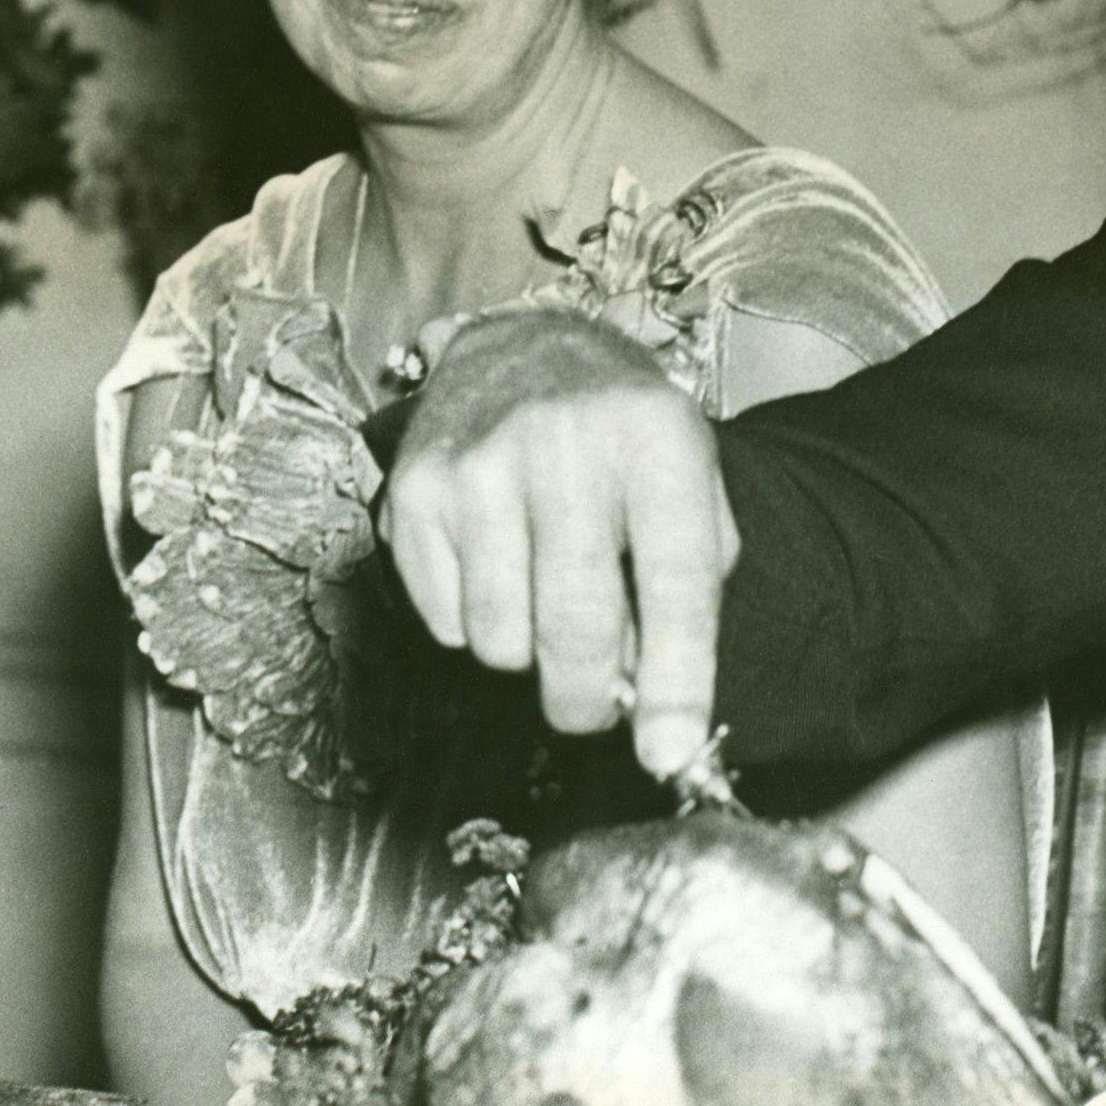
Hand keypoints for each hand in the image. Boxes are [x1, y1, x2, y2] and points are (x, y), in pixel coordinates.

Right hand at [381, 309, 735, 777]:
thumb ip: (688, 585)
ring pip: (502, 640)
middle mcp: (566, 447)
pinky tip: (497, 569)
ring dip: (528, 654)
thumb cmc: (623, 439)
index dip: (675, 681)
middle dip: (587, 702)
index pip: (675, 583)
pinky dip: (477, 624)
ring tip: (544, 602)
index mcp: (656, 443)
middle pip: (576, 627)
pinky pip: (447, 622)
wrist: (526, 351)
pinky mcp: (414, 490)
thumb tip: (649, 698)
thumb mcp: (691, 483)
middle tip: (593, 712)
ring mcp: (480, 466)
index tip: (671, 754)